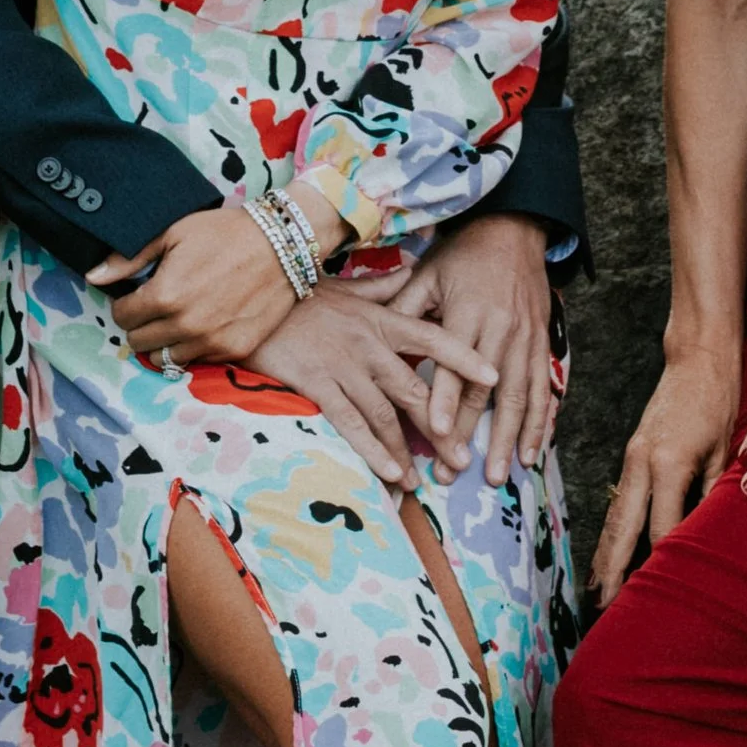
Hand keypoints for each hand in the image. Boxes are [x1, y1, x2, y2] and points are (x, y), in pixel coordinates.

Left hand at [90, 205, 293, 366]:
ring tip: (177, 318)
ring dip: (164, 340)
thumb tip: (94, 277)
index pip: (122, 317)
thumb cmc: (224, 233)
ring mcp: (211, 342)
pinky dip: (192, 346)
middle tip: (155, 306)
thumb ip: (130, 259)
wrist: (282, 245)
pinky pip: (198, 360)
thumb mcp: (173, 234)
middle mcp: (185, 325)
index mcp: (165, 295)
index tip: (135, 295)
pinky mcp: (234, 350)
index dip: (124, 304)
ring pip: (165, 358)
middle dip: (141, 324)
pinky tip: (202, 323)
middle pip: (139, 342)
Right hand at [252, 278, 501, 491]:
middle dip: (441, 427)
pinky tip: (389, 472)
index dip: (465, 358)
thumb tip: (412, 267)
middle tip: (461, 458)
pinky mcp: (316, 383)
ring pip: (385, 413)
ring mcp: (343, 365)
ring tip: (421, 480)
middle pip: (415, 389)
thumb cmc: (298, 296)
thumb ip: (382, 286)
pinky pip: (350, 421)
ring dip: (405, 449)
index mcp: (382, 320)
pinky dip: (372, 448)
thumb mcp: (344, 287)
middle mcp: (369, 344)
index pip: (434, 338)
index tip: (495, 378)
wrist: (251, 300)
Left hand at [399, 213, 554, 487]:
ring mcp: (526, 340)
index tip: (437, 433)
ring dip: (507, 439)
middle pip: (486, 390)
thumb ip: (403, 310)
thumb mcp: (428, 274)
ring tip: (495, 474)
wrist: (514, 232)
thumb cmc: (462, 255)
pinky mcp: (542, 345)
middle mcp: (501, 329)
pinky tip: (530, 453)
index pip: (454, 364)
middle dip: (470, 434)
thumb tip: (374, 346)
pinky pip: (542, 390)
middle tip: (452, 471)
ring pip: (518, 398)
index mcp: (469, 312)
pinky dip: (539, 424)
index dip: (447, 399)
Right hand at [590, 345, 742, 604]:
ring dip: (604, 555)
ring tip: (597, 591)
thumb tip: (711, 536)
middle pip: (622, 528)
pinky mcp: (632, 453)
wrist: (697, 355)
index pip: (663, 526)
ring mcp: (631, 457)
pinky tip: (609, 552)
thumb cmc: (718, 397)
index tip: (660, 594)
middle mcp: (640, 462)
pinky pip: (619, 501)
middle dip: (612, 570)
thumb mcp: (726, 448)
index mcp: (667, 462)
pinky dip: (612, 531)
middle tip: (605, 607)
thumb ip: (715, 493)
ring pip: (613, 517)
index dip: (662, 562)